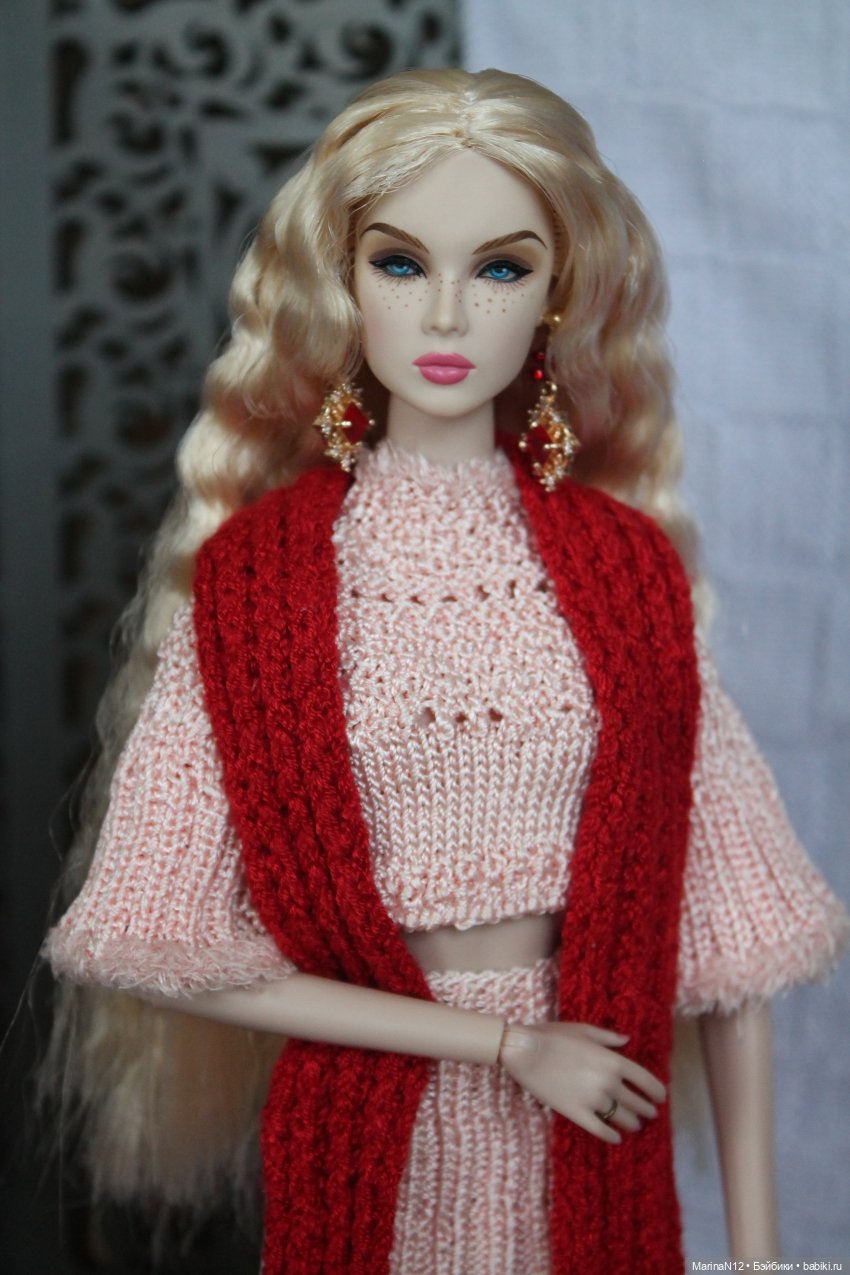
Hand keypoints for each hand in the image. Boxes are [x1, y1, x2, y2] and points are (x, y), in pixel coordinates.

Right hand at [498, 1021, 665, 1143]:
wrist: (525, 1052)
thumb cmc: (553, 1036)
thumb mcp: (583, 1030)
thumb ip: (608, 1037)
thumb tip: (627, 1040)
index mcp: (613, 1061)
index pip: (646, 1081)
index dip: (657, 1092)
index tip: (660, 1098)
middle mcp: (609, 1083)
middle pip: (637, 1103)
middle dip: (647, 1110)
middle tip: (650, 1114)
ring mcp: (594, 1100)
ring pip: (623, 1119)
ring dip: (632, 1124)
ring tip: (635, 1125)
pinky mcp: (578, 1114)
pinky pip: (602, 1131)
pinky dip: (612, 1137)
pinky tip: (616, 1138)